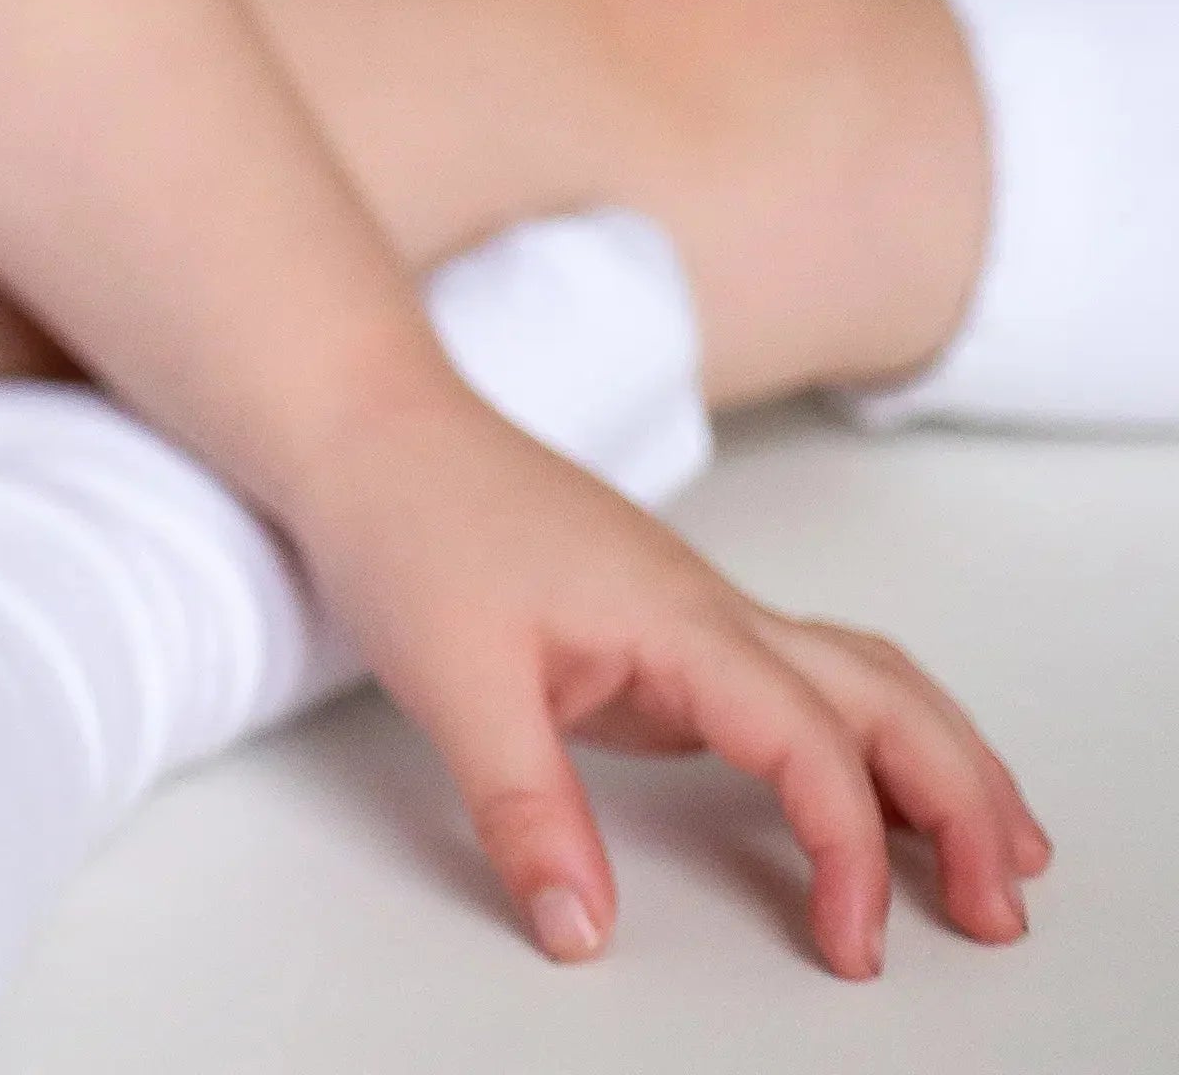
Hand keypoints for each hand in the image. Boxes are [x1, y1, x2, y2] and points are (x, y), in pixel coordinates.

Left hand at [293, 376, 1050, 979]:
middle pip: (885, 694)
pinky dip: (872, 738)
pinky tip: (884, 791)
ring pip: (863, 676)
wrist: (371, 428)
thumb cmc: (412, 525)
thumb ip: (527, 812)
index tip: (852, 948)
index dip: (848, 851)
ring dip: (938, 756)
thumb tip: (583, 930)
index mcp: (679, 617)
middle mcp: (712, 611)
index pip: (810, 739)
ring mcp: (698, 617)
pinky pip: (808, 684)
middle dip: (962, 795)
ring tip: (997, 852)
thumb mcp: (455, 682)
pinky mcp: (672, 634)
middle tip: (1004, 902)